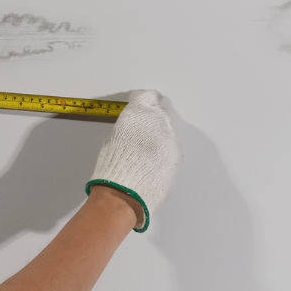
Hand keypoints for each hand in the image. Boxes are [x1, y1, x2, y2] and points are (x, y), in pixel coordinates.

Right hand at [85, 90, 179, 231]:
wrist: (124, 193)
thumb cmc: (113, 167)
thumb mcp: (113, 138)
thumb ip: (129, 127)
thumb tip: (134, 129)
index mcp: (140, 112)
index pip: (149, 97)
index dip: (144, 104)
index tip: (142, 108)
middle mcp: (159, 121)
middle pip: (160, 115)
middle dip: (152, 124)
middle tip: (141, 137)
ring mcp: (171, 139)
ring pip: (167, 133)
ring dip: (159, 140)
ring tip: (145, 156)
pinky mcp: (177, 156)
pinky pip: (171, 149)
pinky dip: (164, 154)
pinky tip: (152, 165)